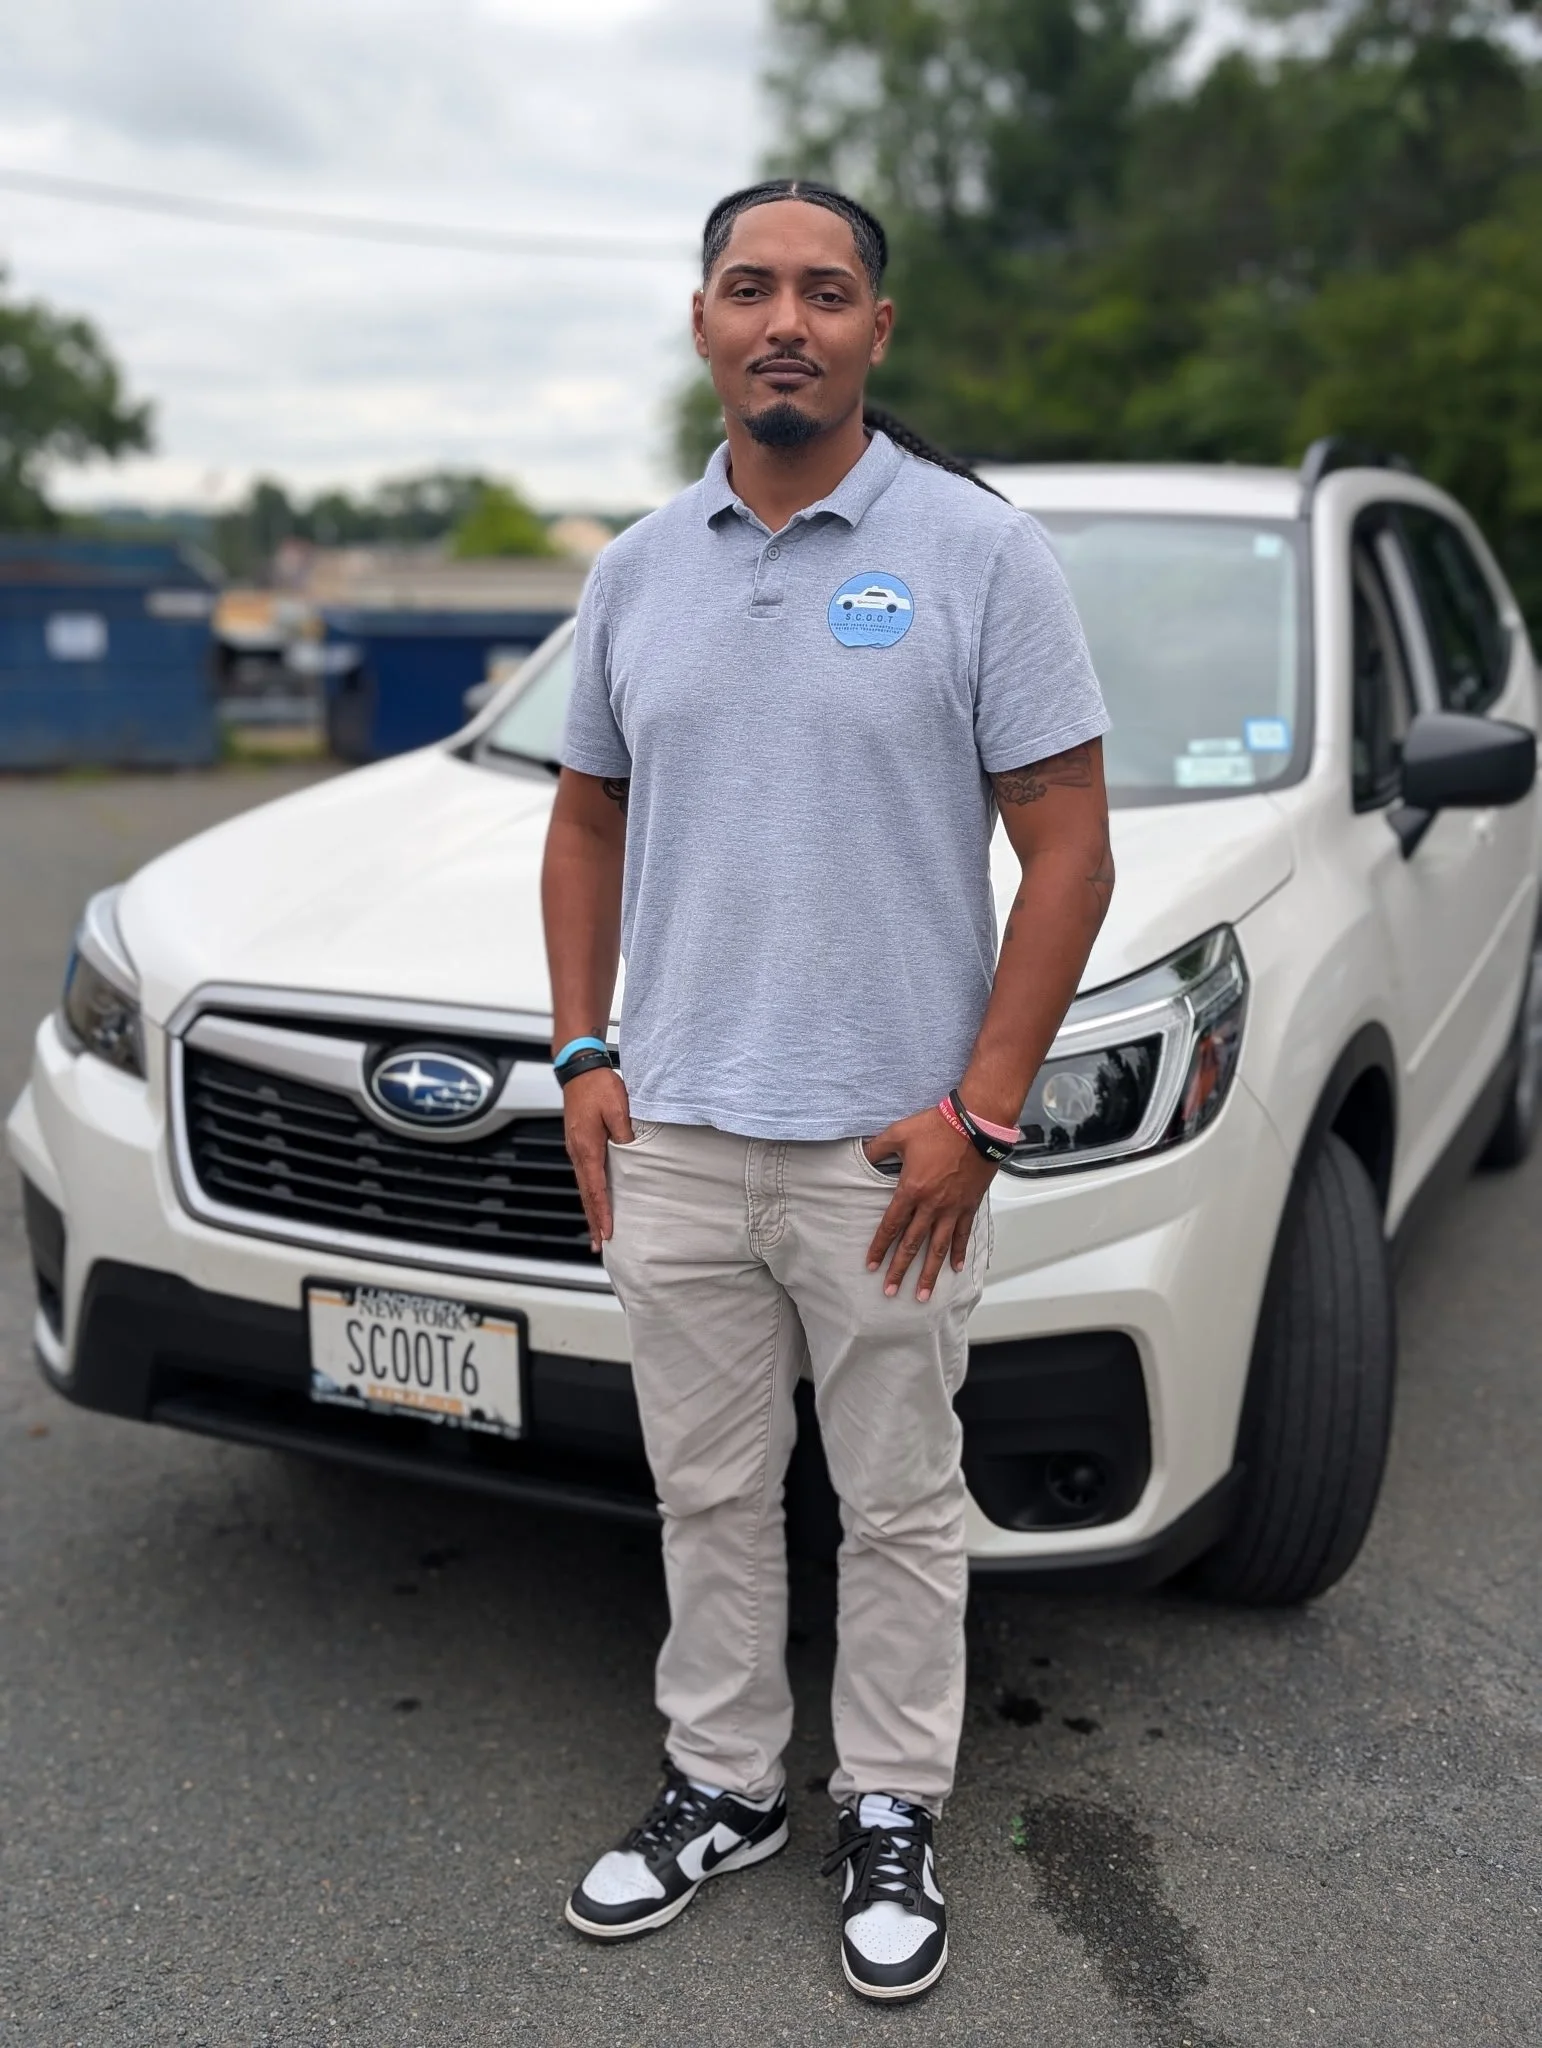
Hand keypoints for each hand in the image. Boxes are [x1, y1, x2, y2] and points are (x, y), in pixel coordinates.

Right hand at [562, 1066, 633, 1249]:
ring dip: (591, 1208)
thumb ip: (625, 1134)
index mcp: (587, 1147)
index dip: (602, 1212)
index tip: (607, 1231)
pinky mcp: (579, 1143)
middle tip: (600, 1244)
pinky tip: (595, 1198)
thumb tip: (632, 1154)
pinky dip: (590, 1192)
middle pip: (586, 1194)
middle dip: (593, 1220)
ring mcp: (576, 1148)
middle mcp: (578, 1151)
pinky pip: (585, 1174)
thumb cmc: (598, 1085)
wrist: (579, 1069)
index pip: (596, 1188)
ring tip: (597, 1230)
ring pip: (584, 1186)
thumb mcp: (617, 1108)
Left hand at [863, 1107, 995, 1301]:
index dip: (880, 1247)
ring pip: (938, 1247)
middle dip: (899, 1270)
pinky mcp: (969, 1205)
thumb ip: (877, 1148)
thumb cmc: (939, 1126)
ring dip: (929, 1272)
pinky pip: (962, 1234)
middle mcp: (931, 1205)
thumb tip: (861, 1154)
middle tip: (890, 1291)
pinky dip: (959, 1252)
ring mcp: (952, 1208)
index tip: (871, 1265)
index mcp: (911, 1190)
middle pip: (912, 1244)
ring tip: (923, 1294)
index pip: (891, 1226)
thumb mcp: (898, 1133)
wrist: (976, 1124)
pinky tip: (956, 1268)